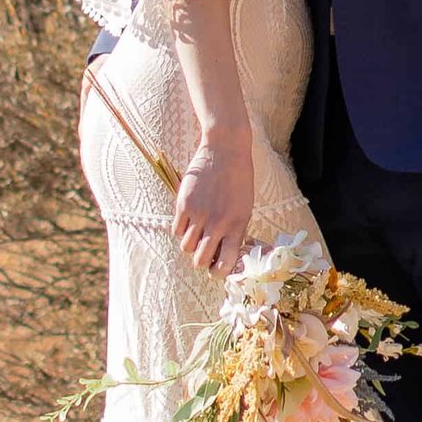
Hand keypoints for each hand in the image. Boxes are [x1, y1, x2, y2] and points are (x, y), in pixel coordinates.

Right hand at [173, 130, 254, 275]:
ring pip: (185, 247)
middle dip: (201, 262)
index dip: (218, 272)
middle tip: (203, 252)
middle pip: (199, 261)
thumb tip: (226, 254)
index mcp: (236, 226)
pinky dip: (181, 230)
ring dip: (190, 245)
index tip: (216, 268)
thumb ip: (236, 231)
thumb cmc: (239, 179)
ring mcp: (199, 214)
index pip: (224, 264)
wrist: (225, 150)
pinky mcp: (184, 203)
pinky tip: (188, 221)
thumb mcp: (246, 207)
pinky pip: (176, 230)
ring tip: (196, 233)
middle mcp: (217, 224)